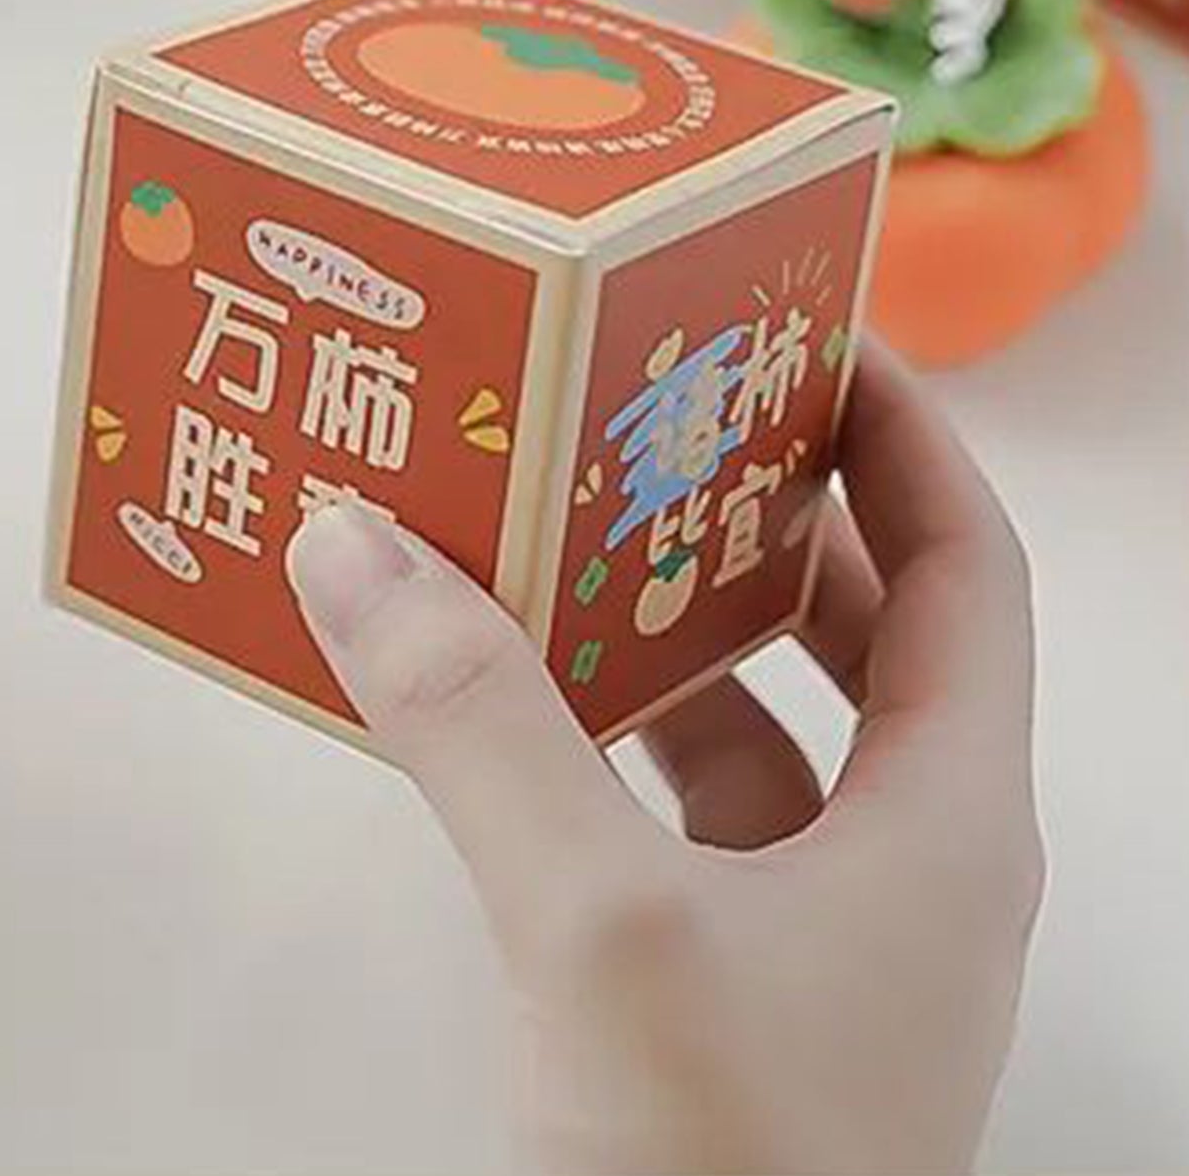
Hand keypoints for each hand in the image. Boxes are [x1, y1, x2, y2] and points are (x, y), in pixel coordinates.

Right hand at [288, 343, 1041, 1175]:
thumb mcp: (600, 926)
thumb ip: (477, 728)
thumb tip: (359, 549)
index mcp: (947, 816)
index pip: (963, 563)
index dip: (899, 432)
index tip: (808, 329)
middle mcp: (905, 862)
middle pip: (862, 630)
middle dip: (759, 513)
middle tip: (649, 414)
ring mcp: (821, 937)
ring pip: (763, 726)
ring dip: (668, 628)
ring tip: (553, 536)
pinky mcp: (728, 993)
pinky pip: (679, 816)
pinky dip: (604, 742)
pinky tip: (506, 711)